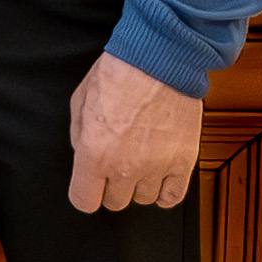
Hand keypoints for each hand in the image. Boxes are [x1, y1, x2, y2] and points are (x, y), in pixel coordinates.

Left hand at [65, 52, 203, 214]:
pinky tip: (160, 176)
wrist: (160, 58)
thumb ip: (78, 137)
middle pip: (115, 202)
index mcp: (95, 152)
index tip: (90, 185)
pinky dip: (165, 191)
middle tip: (117, 162)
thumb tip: (84, 156)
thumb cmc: (119, 73)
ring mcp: (157, 166)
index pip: (84, 201)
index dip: (86, 193)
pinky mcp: (183, 160)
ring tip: (141, 160)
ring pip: (143, 199)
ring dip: (140, 185)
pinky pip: (173, 197)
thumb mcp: (80, 101)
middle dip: (112, 185)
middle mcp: (125, 166)